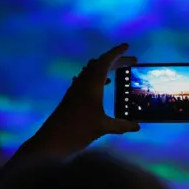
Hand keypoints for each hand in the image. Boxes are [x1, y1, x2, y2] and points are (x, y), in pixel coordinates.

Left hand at [23, 43, 139, 156]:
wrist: (51, 141)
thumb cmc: (78, 130)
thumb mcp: (103, 127)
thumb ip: (121, 125)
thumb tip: (137, 126)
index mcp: (91, 85)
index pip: (105, 62)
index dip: (117, 53)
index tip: (127, 46)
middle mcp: (83, 83)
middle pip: (99, 64)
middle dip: (116, 60)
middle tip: (131, 62)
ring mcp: (75, 90)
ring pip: (91, 71)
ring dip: (105, 68)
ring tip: (118, 72)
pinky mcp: (71, 97)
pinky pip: (86, 80)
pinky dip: (97, 78)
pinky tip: (102, 86)